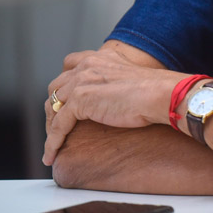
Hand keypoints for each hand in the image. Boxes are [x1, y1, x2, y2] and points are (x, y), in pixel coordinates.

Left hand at [43, 46, 181, 165]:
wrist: (162, 94)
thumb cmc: (156, 91)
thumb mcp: (131, 79)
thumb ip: (115, 82)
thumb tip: (112, 100)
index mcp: (101, 57)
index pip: (71, 63)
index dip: (65, 82)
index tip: (66, 98)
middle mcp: (88, 65)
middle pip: (57, 86)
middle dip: (55, 107)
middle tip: (58, 126)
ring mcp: (82, 81)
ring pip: (53, 106)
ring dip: (50, 126)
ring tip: (53, 144)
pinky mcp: (80, 100)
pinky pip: (58, 126)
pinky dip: (52, 143)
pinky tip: (51, 155)